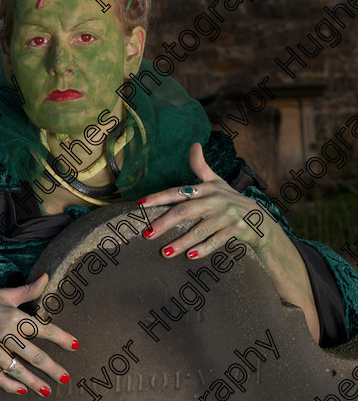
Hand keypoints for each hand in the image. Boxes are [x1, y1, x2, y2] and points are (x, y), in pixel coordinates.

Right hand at [0, 273, 77, 396]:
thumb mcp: (4, 294)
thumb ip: (28, 290)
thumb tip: (47, 276)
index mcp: (12, 315)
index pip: (41, 327)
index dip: (60, 337)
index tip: (75, 345)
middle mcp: (2, 332)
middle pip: (31, 353)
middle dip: (50, 366)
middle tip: (66, 377)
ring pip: (15, 368)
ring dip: (31, 381)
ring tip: (47, 390)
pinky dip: (8, 385)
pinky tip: (21, 391)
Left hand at [140, 142, 276, 259]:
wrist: (259, 220)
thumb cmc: (231, 199)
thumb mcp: (216, 182)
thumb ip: (201, 166)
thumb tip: (194, 144)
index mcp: (206, 188)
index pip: (178, 192)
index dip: (159, 197)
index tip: (141, 204)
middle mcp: (215, 200)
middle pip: (185, 210)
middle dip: (165, 222)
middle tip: (147, 233)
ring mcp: (226, 215)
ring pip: (199, 229)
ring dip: (181, 242)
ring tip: (165, 252)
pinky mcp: (236, 229)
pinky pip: (216, 241)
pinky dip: (203, 249)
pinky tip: (190, 256)